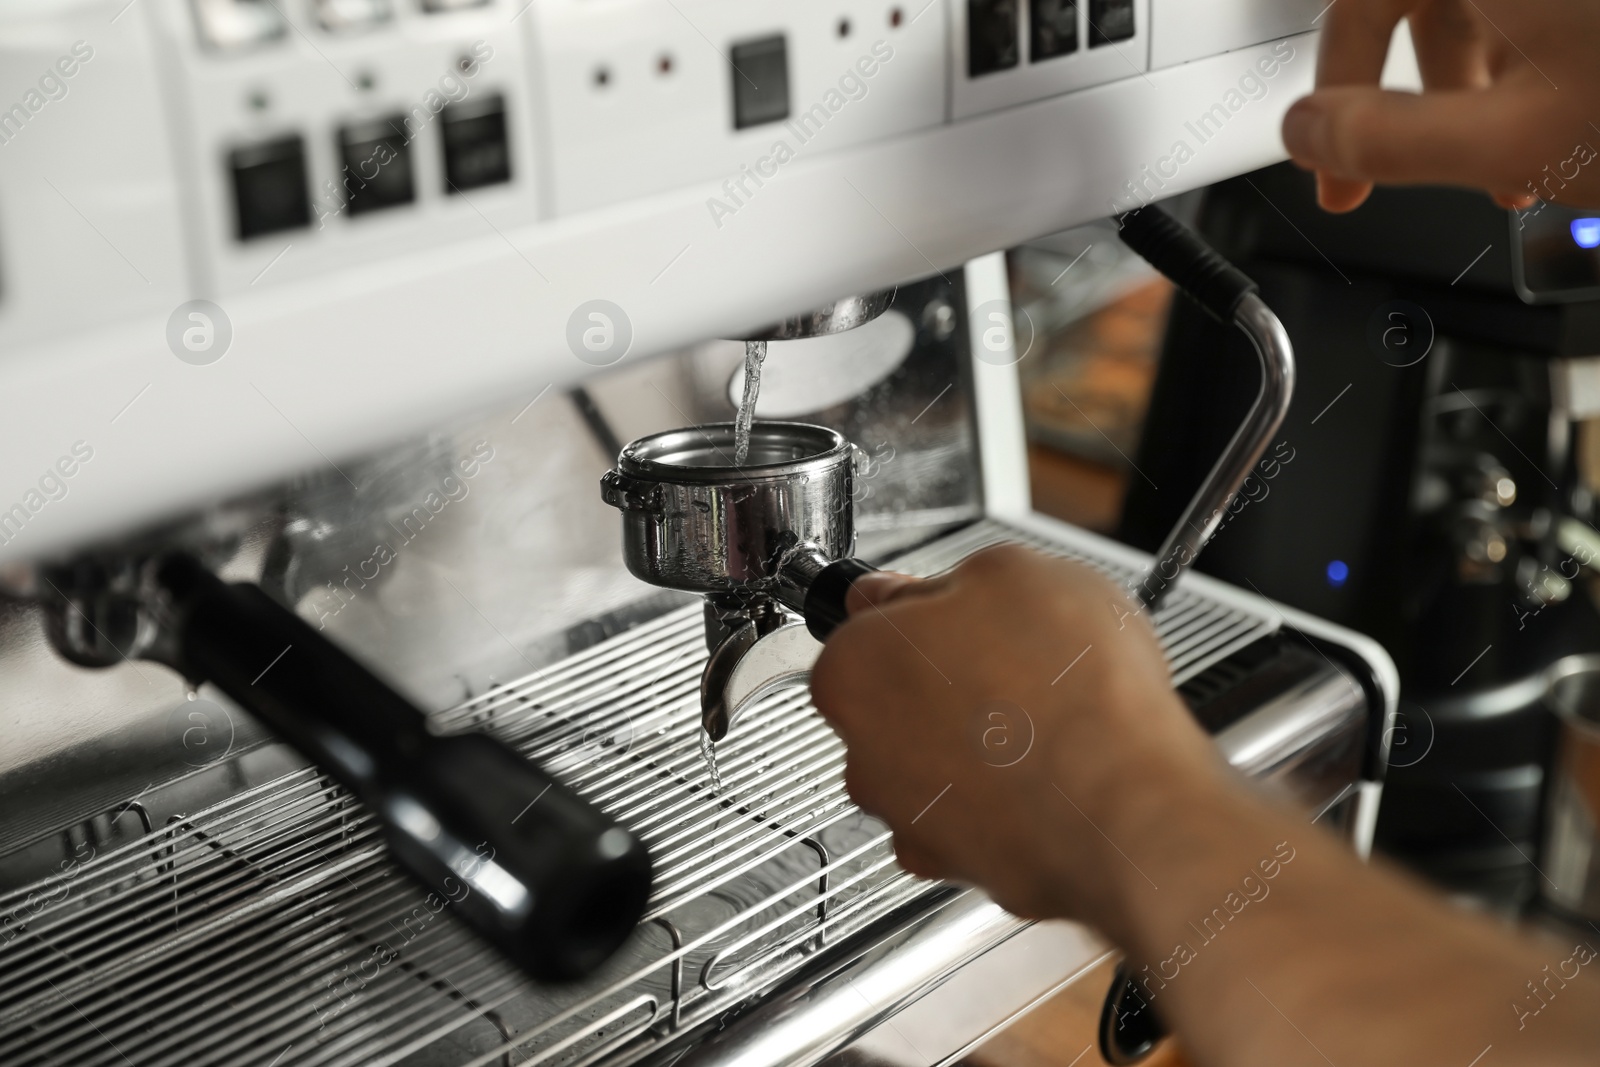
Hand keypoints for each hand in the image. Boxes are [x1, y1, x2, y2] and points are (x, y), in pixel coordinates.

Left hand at [809, 544, 1222, 923]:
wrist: (1130, 811)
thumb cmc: (1073, 695)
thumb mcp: (1016, 573)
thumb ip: (951, 580)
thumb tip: (930, 591)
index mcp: (852, 671)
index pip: (865, 629)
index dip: (925, 617)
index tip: (958, 617)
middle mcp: (862, 754)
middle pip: (895, 701)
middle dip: (947, 684)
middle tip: (1014, 667)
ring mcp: (907, 818)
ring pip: (933, 765)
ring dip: (975, 747)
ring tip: (1047, 724)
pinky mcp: (958, 867)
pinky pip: (973, 820)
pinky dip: (1004, 802)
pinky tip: (1052, 776)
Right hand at [1281, 0, 1599, 211]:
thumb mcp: (1510, 139)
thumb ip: (1388, 137)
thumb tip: (1306, 132)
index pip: (1358, 4)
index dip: (1331, 80)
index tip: (1331, 150)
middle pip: (1411, 6)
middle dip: (1399, 92)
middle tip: (1391, 160)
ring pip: (1475, 15)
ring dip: (1460, 90)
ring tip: (1485, 159)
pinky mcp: (1580, 11)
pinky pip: (1526, 21)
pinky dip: (1512, 71)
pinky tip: (1537, 124)